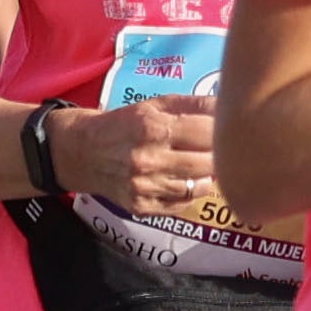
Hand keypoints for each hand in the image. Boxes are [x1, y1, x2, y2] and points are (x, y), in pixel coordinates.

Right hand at [59, 92, 217, 210]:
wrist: (80, 152)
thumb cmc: (123, 123)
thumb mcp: (154, 104)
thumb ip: (192, 104)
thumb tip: (227, 104)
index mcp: (153, 128)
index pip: (207, 132)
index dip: (224, 131)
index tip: (229, 129)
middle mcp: (149, 160)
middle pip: (207, 162)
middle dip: (220, 155)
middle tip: (224, 149)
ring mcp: (145, 187)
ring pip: (197, 187)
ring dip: (208, 176)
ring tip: (205, 165)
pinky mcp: (142, 207)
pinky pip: (181, 205)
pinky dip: (190, 193)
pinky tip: (188, 181)